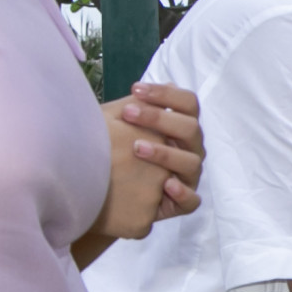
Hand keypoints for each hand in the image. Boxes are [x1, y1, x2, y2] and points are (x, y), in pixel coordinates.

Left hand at [90, 83, 205, 239]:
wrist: (98, 191)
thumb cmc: (113, 151)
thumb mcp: (117, 126)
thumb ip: (130, 108)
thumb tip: (140, 89)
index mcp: (178, 127)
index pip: (188, 104)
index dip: (167, 95)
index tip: (136, 89)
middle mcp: (188, 149)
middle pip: (190, 129)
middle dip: (159, 119)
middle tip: (128, 113)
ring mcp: (187, 176)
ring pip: (191, 162)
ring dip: (166, 153)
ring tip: (136, 148)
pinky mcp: (182, 202)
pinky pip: (192, 200)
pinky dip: (182, 192)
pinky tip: (165, 184)